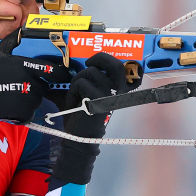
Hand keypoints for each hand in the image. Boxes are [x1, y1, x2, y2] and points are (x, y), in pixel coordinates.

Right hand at [0, 31, 67, 122]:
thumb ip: (13, 41)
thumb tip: (20, 30)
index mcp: (26, 66)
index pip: (54, 71)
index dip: (60, 75)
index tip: (62, 76)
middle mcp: (30, 82)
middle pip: (45, 87)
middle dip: (36, 87)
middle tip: (21, 87)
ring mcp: (27, 99)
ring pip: (37, 100)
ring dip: (29, 99)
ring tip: (13, 95)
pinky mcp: (22, 112)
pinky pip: (30, 113)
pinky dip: (23, 112)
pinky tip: (11, 105)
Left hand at [50, 53, 140, 185]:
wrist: (79, 137)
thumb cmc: (81, 114)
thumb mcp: (86, 94)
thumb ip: (88, 79)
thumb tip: (78, 63)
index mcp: (116, 90)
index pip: (123, 68)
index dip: (110, 58)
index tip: (95, 60)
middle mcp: (116, 93)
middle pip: (116, 65)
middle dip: (99, 58)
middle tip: (88, 63)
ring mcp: (109, 97)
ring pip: (90, 72)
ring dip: (76, 81)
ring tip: (75, 95)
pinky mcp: (98, 102)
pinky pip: (81, 84)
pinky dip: (72, 92)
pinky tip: (73, 103)